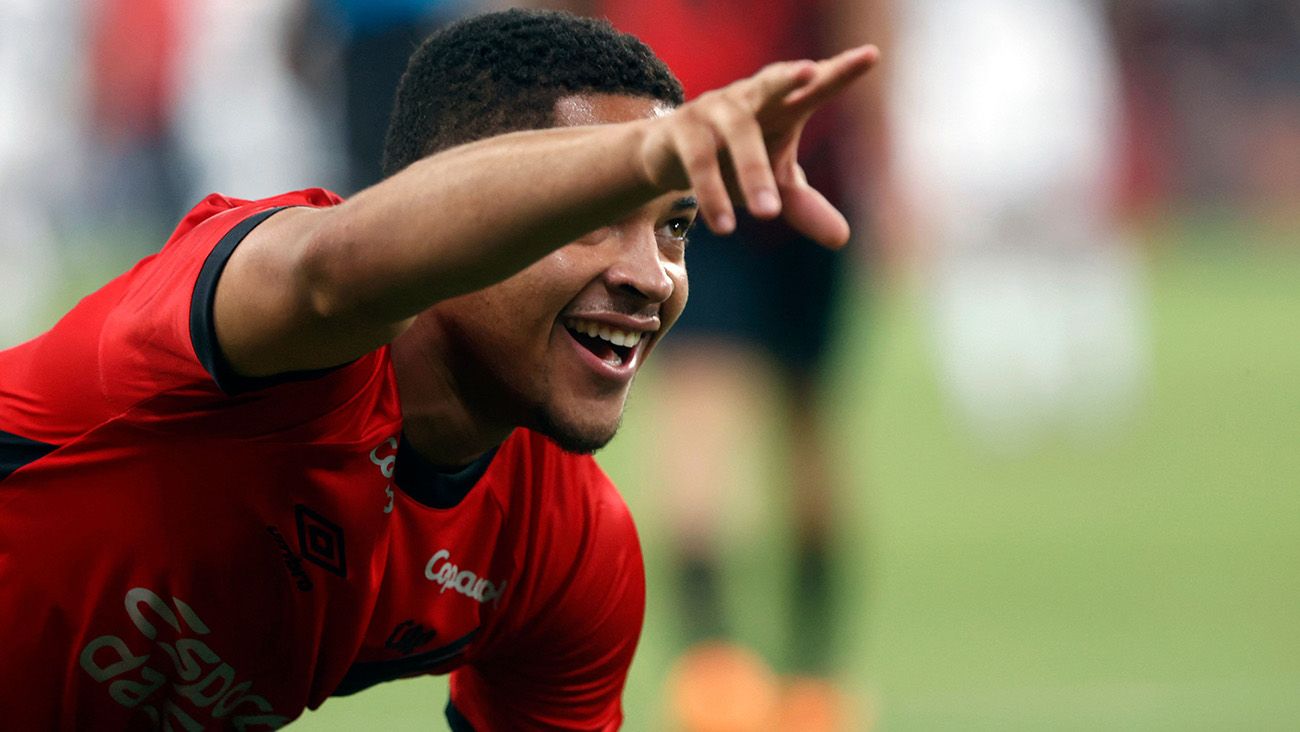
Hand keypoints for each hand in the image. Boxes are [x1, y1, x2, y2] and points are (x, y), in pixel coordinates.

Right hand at [639, 45, 878, 247]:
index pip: (815, 87)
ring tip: (769, 214)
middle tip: (811, 71)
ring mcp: (713, 110)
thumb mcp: (774, 185)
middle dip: (790, 77)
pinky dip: (713, 193)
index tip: (870, 56)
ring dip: (753, 171)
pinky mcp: (681, 130)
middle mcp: (749, 98)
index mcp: (781, 104)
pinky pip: (700, 159)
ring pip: (737, 130)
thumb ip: (806, 208)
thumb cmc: (733, 161)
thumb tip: (842, 239)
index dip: (840, 71)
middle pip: (772, 82)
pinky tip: (726, 227)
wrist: (667, 157)